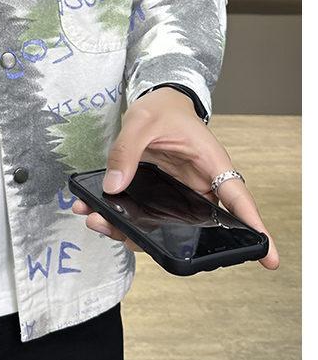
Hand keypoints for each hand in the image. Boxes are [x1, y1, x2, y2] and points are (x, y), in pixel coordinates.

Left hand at [70, 87, 279, 268]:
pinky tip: (92, 212)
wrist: (154, 103)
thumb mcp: (142, 122)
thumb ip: (128, 151)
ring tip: (97, 221)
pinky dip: (117, 217)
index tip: (268, 257)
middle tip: (128, 239)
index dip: (255, 228)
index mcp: (212, 165)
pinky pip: (142, 215)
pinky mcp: (158, 197)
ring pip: (162, 226)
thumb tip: (113, 187)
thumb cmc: (162, 109)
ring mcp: (178, 195)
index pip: (239, 201)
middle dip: (162, 241)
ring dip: (129, 230)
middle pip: (195, 226)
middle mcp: (199, 186)